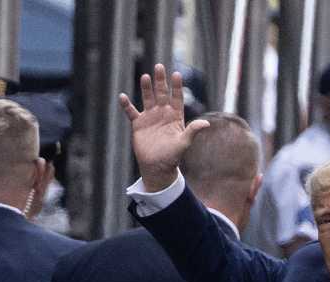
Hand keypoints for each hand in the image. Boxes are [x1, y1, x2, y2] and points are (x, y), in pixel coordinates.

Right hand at [118, 65, 209, 193]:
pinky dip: (127, 105)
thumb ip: (193, 131)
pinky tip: (123, 97)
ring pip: (147, 99)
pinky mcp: (138, 124)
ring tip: (145, 77)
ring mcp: (150, 118)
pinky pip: (131, 112)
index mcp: (175, 117)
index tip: (176, 74)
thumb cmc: (173, 157)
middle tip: (159, 66)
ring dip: (146, 88)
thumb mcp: (184, 143)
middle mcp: (162, 114)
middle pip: (161, 94)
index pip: (176, 98)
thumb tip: (206, 124)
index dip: (176, 86)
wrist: (157, 167)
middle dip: (160, 81)